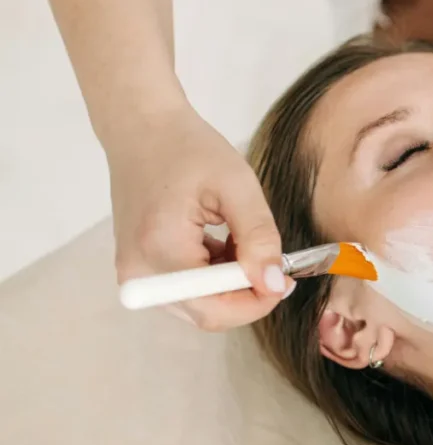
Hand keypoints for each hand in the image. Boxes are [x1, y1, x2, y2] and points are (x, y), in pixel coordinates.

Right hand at [107, 106, 290, 330]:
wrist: (142, 130)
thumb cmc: (187, 149)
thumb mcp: (237, 186)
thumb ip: (259, 238)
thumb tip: (273, 284)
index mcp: (161, 251)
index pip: (215, 310)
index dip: (257, 303)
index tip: (285, 279)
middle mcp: (140, 275)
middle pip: (208, 314)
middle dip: (247, 294)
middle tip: (274, 263)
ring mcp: (136, 276)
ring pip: (200, 306)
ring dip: (232, 285)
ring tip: (242, 242)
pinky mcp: (141, 271)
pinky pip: (187, 292)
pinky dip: (215, 277)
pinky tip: (223, 244)